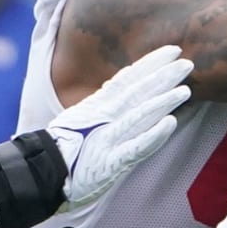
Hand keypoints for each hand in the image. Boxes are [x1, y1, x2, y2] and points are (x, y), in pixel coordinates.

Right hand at [46, 44, 191, 207]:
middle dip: (163, 76)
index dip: (149, 64)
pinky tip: (169, 124)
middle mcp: (104, 118)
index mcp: (96, 106)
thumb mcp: (78, 120)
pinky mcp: (109, 163)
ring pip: (139, 114)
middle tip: (187, 62)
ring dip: (163, 101)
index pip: (126, 79)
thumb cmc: (60, 152)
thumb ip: (100, 108)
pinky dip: (152, 135)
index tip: (170, 51)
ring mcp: (107, 138)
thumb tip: (117, 93)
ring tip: (185, 89)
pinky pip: (135, 147)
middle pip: (137, 92)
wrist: (39, 176)